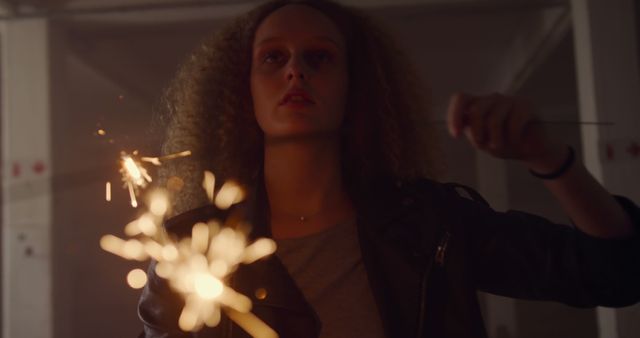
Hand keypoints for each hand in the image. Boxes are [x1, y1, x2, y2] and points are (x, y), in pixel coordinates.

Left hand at [446, 92, 564, 166]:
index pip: (460, 99)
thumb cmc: (503, 143)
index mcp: (477, 105)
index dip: (454, 115)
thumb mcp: (482, 141)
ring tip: (501, 146)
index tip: (456, 135)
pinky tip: (516, 141)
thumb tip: (463, 125)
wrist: (529, 151)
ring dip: (496, 140)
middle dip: (478, 132)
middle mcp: (491, 99)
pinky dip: (512, 138)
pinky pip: (513, 123)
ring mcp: (509, 100)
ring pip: (494, 119)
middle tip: (483, 144)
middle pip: (476, 110)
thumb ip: (471, 131)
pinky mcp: (526, 105)